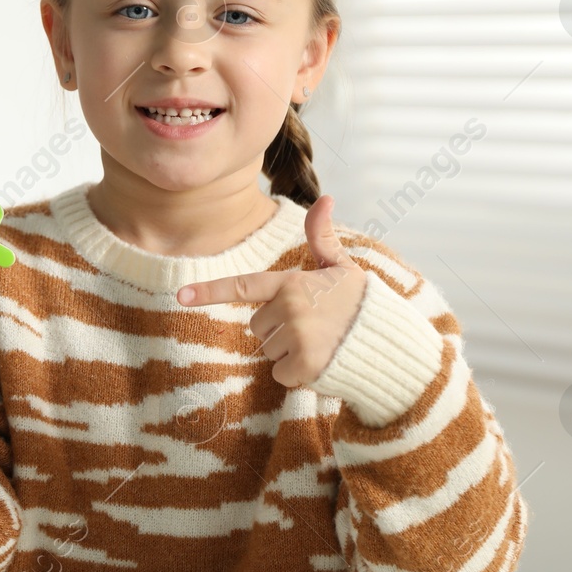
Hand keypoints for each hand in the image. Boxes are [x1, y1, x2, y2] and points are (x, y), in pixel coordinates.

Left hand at [176, 195, 366, 388]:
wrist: (390, 343)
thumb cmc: (361, 303)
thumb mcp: (341, 266)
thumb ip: (321, 237)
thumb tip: (324, 196)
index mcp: (292, 283)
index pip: (243, 286)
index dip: (209, 291)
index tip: (180, 296)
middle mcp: (290, 309)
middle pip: (258, 327)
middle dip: (279, 330)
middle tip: (314, 326)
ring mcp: (297, 338)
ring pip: (268, 352)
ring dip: (289, 352)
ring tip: (322, 342)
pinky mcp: (305, 366)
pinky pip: (280, 375)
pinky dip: (298, 374)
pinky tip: (322, 362)